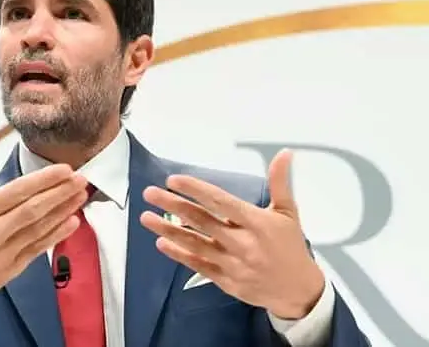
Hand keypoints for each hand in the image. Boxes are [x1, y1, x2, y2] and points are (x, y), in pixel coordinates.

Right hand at [0, 145, 87, 316]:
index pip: (16, 192)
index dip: (43, 180)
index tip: (64, 169)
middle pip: (32, 210)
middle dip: (60, 192)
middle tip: (82, 178)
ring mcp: (3, 253)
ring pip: (39, 229)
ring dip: (63, 211)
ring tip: (81, 195)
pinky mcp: (12, 269)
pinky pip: (38, 248)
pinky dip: (56, 235)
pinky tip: (72, 221)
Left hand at [140, 149, 324, 318]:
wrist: (299, 292)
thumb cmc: (291, 248)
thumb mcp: (288, 213)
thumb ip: (281, 182)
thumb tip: (284, 153)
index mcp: (258, 223)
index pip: (221, 202)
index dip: (195, 190)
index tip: (174, 180)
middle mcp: (243, 243)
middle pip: (201, 221)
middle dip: (172, 205)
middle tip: (150, 193)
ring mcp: (232, 264)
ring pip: (194, 243)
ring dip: (167, 229)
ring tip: (145, 216)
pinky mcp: (226, 281)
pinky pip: (197, 265)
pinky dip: (178, 254)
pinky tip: (161, 242)